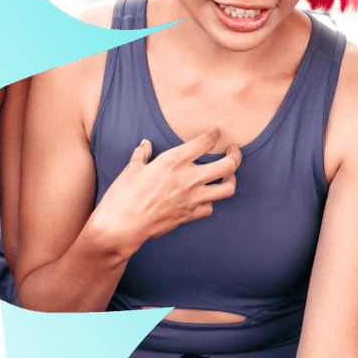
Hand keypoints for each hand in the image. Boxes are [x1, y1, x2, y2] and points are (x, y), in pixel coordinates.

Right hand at [90, 127, 240, 252]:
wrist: (121, 226)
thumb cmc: (123, 196)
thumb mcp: (131, 169)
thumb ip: (142, 154)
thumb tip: (145, 144)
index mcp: (173, 161)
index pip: (205, 142)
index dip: (215, 133)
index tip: (217, 131)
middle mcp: (188, 178)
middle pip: (228, 165)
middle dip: (236, 155)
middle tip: (234, 151)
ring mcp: (192, 198)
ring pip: (227, 188)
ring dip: (232, 179)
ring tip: (229, 175)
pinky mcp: (189, 215)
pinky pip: (210, 207)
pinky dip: (211, 201)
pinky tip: (207, 196)